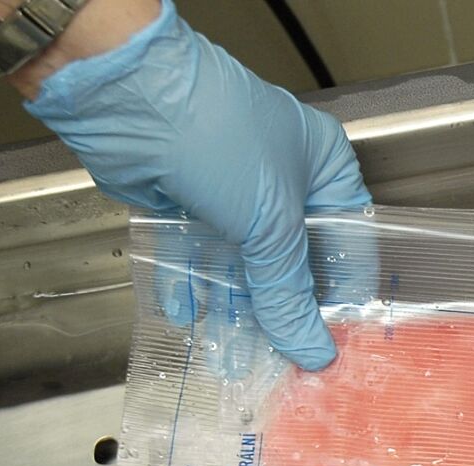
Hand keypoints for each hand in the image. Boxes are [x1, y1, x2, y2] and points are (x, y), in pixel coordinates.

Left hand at [23, 0, 369, 369]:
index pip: (346, 241)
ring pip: (239, 263)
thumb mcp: (270, 224)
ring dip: (234, 308)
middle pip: (289, 261)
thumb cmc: (218, 136)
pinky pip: (192, 256)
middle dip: (282, 310)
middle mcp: (279, 179)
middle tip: (283, 360)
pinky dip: (190, 286)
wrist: (127, 96)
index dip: (341, 293)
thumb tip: (315, 353)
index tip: (336, 340)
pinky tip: (189, 316)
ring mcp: (227, 191)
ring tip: (232, 354)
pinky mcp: (181, 203)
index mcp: (322, 167)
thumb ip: (289, 295)